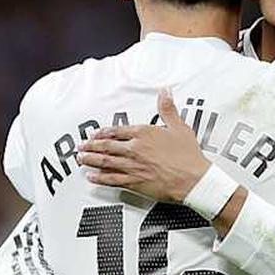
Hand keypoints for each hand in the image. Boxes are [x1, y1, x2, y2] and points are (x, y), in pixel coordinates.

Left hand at [76, 89, 209, 202]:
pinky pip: (112, 179)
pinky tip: (92, 177)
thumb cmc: (188, 156)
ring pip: (105, 162)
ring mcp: (132, 166)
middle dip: (91, 146)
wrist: (193, 179)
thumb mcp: (179, 127)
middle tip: (82, 146)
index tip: (95, 134)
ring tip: (81, 159)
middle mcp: (134, 149)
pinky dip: (99, 178)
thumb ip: (168, 109)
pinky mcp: (134, 182)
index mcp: (144, 134)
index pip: (117, 131)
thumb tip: (165, 92)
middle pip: (107, 146)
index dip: (104, 132)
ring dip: (91, 160)